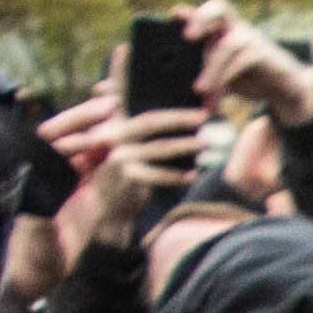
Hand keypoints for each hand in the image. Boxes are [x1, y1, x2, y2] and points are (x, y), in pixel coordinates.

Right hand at [62, 94, 209, 243]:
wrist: (107, 204)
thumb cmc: (126, 173)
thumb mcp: (131, 150)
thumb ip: (146, 136)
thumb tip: (184, 121)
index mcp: (117, 126)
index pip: (145, 113)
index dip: (170, 109)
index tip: (196, 107)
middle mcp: (115, 137)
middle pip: (150, 122)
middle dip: (178, 118)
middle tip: (204, 117)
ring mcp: (120, 157)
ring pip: (158, 147)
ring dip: (185, 145)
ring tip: (206, 143)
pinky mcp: (126, 177)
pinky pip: (157, 175)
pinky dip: (176, 176)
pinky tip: (192, 176)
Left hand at [183, 0, 312, 126]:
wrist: (285, 89)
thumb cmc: (250, 79)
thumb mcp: (221, 74)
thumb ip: (203, 70)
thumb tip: (176, 84)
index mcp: (223, 30)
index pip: (207, 13)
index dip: (191, 12)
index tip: (174, 15)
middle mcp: (237, 28)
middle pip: (220, 8)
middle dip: (202, 17)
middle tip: (188, 37)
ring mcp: (252, 39)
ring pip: (227, 46)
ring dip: (212, 69)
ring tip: (199, 90)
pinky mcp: (264, 53)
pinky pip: (241, 61)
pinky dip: (225, 81)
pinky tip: (215, 98)